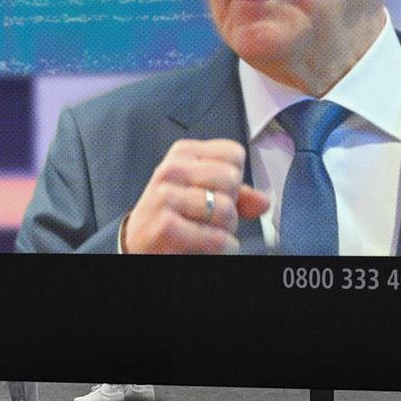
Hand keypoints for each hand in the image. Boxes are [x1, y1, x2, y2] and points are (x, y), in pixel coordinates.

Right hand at [121, 139, 267, 253]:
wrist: (137, 243)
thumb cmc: (174, 215)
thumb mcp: (201, 194)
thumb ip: (236, 194)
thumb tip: (263, 201)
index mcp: (182, 153)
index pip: (234, 153)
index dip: (234, 178)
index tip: (216, 192)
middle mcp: (171, 169)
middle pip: (231, 179)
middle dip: (231, 205)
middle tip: (213, 217)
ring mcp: (165, 197)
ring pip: (226, 209)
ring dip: (226, 229)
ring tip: (209, 232)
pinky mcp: (165, 226)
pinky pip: (216, 237)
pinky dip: (222, 247)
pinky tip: (210, 247)